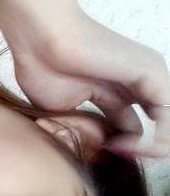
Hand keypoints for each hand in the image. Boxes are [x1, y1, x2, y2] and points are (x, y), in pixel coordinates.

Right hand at [2, 8, 169, 158]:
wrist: (39, 39)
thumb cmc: (41, 66)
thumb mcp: (66, 111)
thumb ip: (90, 128)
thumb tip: (105, 147)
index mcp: (116, 90)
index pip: (136, 128)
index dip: (124, 149)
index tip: (103, 155)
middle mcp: (137, 82)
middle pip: (157, 127)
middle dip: (143, 149)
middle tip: (118, 156)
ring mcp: (148, 76)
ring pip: (167, 124)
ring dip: (151, 147)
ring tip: (124, 152)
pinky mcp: (152, 72)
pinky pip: (169, 117)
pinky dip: (156, 138)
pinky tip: (127, 144)